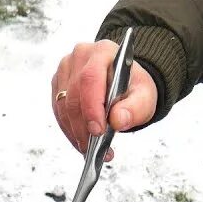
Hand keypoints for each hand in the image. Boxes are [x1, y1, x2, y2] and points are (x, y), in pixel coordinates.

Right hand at [50, 39, 158, 159]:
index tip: (97, 131)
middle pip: (74, 95)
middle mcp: (80, 56)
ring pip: (62, 105)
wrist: (125, 82)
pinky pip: (58, 110)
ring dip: (75, 131)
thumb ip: (135, 108)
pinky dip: (69, 129)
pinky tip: (82, 141)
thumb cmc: (134, 86)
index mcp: (103, 52)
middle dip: (83, 126)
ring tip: (91, 149)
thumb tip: (118, 121)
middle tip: (94, 148)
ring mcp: (66, 68)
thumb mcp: (145, 97)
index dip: (91, 107)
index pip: (90, 79)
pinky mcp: (58, 83)